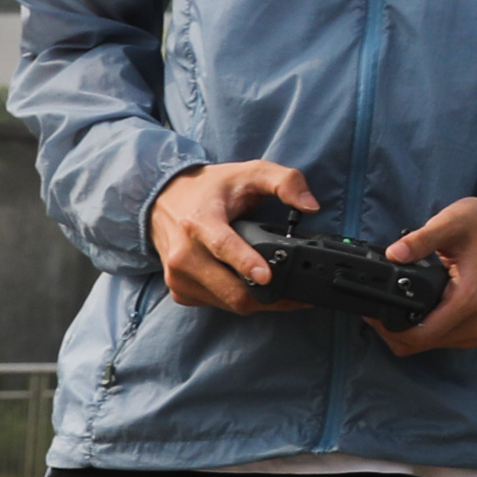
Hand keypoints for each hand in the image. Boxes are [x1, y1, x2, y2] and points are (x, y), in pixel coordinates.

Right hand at [147, 159, 326, 313]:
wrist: (165, 200)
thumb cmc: (212, 188)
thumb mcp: (251, 172)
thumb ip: (286, 182)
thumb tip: (311, 206)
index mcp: (200, 222)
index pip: (223, 246)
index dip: (246, 263)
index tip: (266, 276)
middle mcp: (184, 254)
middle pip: (230, 288)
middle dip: (267, 294)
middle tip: (298, 293)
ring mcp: (178, 276)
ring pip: (227, 303)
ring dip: (256, 300)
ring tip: (280, 288)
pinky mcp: (179, 290)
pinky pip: (216, 305)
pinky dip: (238, 300)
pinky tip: (249, 285)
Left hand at [371, 197, 476, 356]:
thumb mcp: (451, 222)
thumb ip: (421, 240)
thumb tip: (391, 255)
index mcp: (469, 300)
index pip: (419, 335)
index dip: (388, 328)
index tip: (371, 311)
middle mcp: (475, 323)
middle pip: (419, 345)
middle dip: (391, 330)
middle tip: (376, 306)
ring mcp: (476, 330)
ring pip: (426, 346)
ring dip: (404, 332)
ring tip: (393, 304)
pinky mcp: (475, 331)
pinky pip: (437, 341)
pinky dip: (419, 331)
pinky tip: (413, 310)